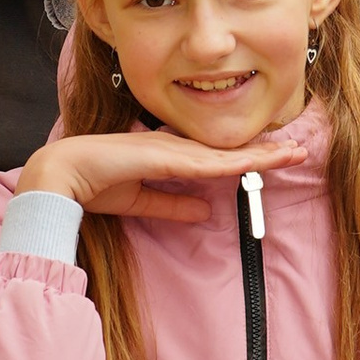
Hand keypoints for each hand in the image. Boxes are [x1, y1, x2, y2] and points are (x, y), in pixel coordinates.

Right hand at [17, 128, 309, 223]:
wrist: (60, 177)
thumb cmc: (94, 185)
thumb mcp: (143, 201)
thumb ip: (173, 206)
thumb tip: (206, 212)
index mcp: (170, 155)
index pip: (219, 158)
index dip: (249, 158)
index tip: (277, 159)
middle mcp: (174, 146)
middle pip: (229, 151)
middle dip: (265, 151)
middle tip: (299, 151)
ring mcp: (169, 148)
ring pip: (224, 153)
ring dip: (259, 154)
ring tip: (291, 154)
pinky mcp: (161, 156)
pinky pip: (203, 163)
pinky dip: (230, 164)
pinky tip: (253, 165)